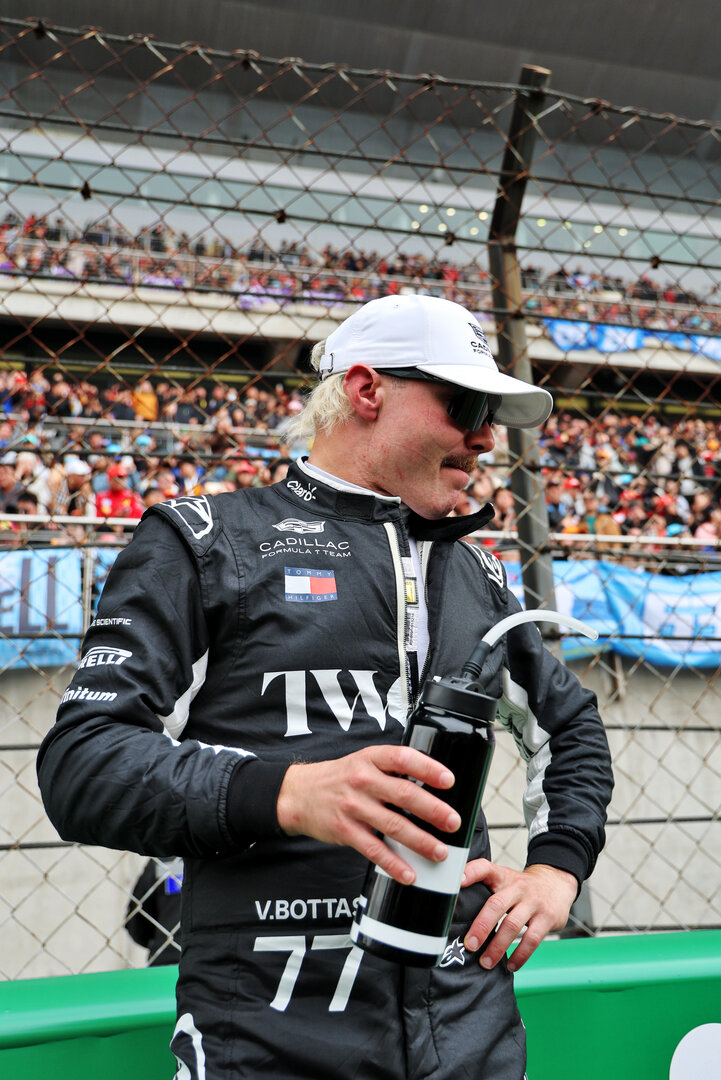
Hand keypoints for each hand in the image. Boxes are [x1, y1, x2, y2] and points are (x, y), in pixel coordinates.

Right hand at [276, 745, 460, 884]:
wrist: (298, 794)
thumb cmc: (339, 778)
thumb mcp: (363, 762)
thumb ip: (391, 770)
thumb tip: (431, 784)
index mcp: (370, 759)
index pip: (403, 758)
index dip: (428, 768)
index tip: (449, 780)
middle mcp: (362, 780)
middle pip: (404, 794)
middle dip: (433, 810)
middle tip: (453, 822)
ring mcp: (353, 806)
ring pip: (393, 825)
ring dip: (420, 841)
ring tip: (439, 851)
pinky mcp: (345, 831)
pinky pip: (374, 850)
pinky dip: (394, 864)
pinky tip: (409, 874)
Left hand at [461, 860, 577, 971]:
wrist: (556, 882)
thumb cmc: (521, 886)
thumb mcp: (503, 879)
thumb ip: (484, 889)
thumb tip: (454, 911)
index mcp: (502, 876)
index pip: (484, 868)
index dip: (470, 872)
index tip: (457, 883)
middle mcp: (517, 887)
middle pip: (496, 904)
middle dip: (481, 926)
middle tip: (469, 945)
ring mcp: (533, 902)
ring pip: (512, 925)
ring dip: (498, 947)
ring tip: (486, 962)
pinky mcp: (547, 918)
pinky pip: (532, 939)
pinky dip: (520, 955)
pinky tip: (511, 964)